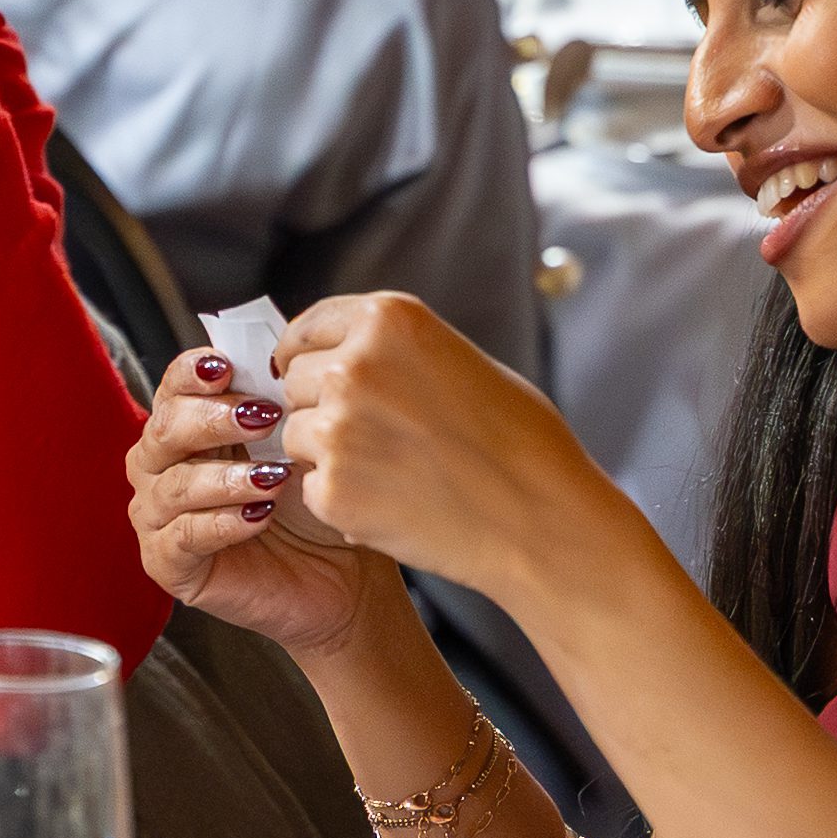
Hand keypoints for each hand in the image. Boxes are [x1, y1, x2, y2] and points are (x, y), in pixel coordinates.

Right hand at [129, 352, 398, 656]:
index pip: (172, 387)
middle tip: (264, 419)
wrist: (342, 575)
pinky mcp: (168, 564)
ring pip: (173, 486)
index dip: (192, 373)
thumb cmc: (312, 504)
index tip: (226, 367)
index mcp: (186, 429)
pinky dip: (221, 523)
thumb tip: (272, 355)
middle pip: (164, 430)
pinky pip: (183, 537)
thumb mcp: (297, 442)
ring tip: (273, 479)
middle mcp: (162, 469)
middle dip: (213, 420)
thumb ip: (272, 399)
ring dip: (226, 478)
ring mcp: (159, 517)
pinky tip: (258, 518)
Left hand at [273, 293, 607, 602]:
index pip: (307, 328)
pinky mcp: (332, 487)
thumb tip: (339, 358)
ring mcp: (338, 427)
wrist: (541, 518)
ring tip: (391, 471)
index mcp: (387, 319)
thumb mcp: (457, 360)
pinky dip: (340, 498)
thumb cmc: (519, 441)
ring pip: (295, 434)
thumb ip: (393, 351)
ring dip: (327, 452)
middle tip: (375, 436)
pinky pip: (310, 486)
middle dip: (320, 406)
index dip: (306, 355)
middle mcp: (354, 364)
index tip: (309, 374)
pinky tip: (392, 503)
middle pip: (296, 381)